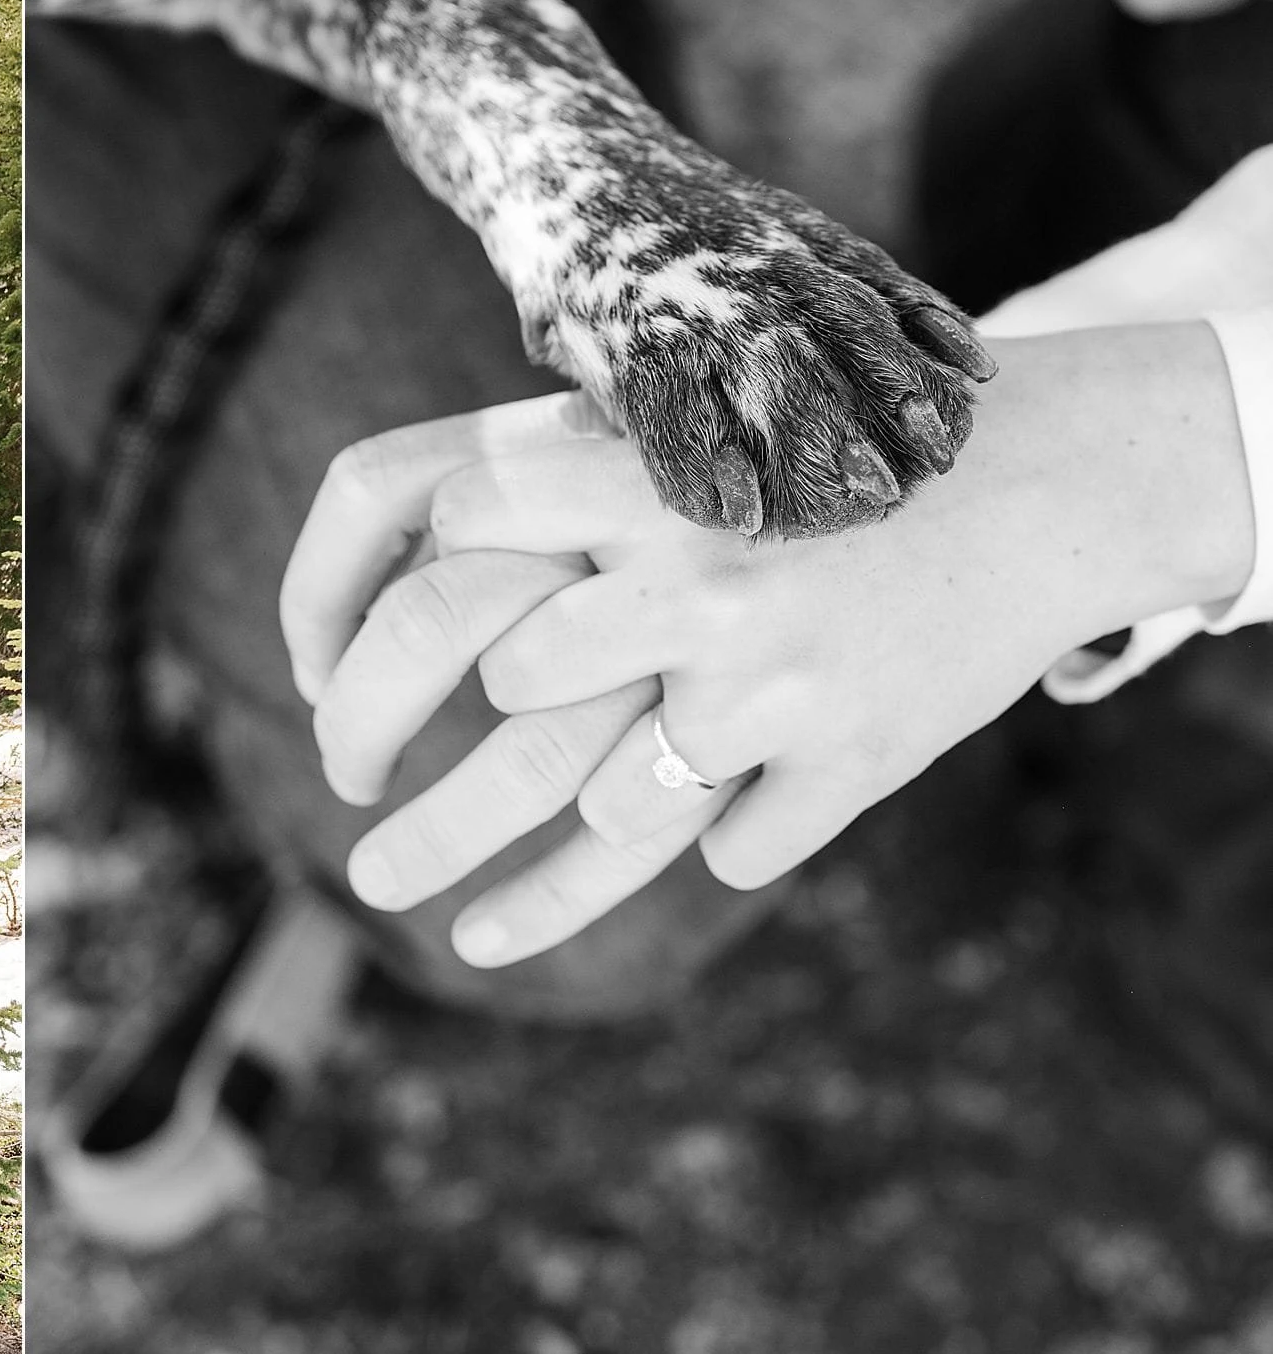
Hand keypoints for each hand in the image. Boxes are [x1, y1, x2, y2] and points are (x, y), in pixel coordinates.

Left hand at [286, 327, 1254, 964]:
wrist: (1035, 480)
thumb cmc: (807, 468)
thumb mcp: (666, 441)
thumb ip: (526, 490)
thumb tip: (361, 601)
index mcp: (618, 456)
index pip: (413, 505)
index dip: (333, 596)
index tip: (316, 679)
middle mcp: (681, 556)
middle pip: (473, 655)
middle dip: (373, 742)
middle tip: (353, 824)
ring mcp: (768, 662)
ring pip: (586, 794)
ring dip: (491, 859)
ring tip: (418, 905)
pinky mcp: (847, 748)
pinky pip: (714, 851)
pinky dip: (641, 873)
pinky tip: (554, 913)